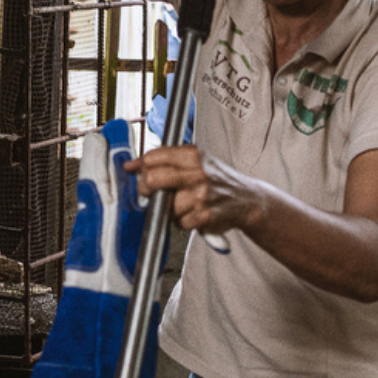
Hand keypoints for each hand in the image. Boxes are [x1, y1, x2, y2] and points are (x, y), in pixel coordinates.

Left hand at [124, 145, 266, 237]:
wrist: (247, 199)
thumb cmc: (216, 180)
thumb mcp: (196, 161)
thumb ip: (166, 161)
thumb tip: (131, 166)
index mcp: (193, 155)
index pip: (154, 157)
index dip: (141, 167)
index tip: (136, 172)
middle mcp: (197, 173)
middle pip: (153, 179)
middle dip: (146, 188)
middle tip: (151, 192)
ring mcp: (201, 195)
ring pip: (165, 206)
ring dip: (170, 210)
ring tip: (185, 205)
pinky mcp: (204, 215)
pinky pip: (179, 222)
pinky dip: (183, 221)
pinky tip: (194, 214)